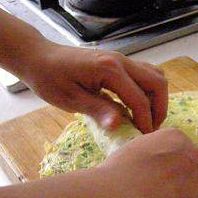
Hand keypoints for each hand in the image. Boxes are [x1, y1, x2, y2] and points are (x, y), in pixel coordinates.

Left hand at [15, 41, 167, 132]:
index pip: (139, 98)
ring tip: (145, 119)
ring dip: (156, 98)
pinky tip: (136, 107)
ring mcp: (121, 59)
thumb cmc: (49, 79)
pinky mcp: (119, 62)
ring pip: (154, 76)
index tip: (143, 139)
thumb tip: (119, 126)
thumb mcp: (70, 99)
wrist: (38, 57)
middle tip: (149, 129)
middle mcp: (121, 60)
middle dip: (159, 108)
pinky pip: (144, 74)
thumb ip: (97, 110)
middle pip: (157, 82)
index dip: (145, 121)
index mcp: (109, 69)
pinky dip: (148, 91)